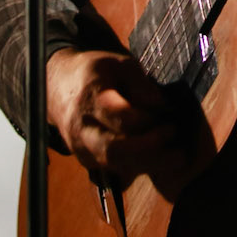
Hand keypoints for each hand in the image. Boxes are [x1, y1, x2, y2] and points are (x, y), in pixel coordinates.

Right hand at [46, 45, 190, 184]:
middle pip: (114, 149)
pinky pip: (116, 172)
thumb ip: (139, 82)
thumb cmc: (96, 74)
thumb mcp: (118, 63)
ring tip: (177, 156)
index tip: (167, 111)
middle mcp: (83, 128)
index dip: (147, 118)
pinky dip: (140, 169)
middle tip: (173, 134)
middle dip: (149, 147)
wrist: (59, 88)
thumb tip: (160, 105)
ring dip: (150, 164)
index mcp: (90, 98)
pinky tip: (161, 161)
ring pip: (116, 166)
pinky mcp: (89, 162)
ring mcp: (83, 148)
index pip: (120, 116)